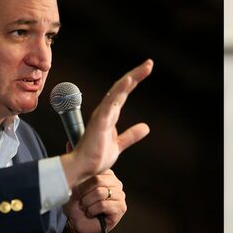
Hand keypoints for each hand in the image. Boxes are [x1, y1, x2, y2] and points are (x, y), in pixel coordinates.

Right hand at [61, 59, 152, 185]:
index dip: (134, 80)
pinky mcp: (100, 121)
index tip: (147, 68)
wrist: (83, 169)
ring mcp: (102, 115)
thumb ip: (131, 135)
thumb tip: (146, 127)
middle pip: (122, 88)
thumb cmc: (96, 157)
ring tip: (145, 68)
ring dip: (131, 78)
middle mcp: (105, 111)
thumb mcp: (119, 144)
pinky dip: (119, 91)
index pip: (123, 93)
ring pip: (117, 91)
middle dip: (136, 74)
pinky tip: (129, 81)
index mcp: (110, 115)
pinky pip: (111, 103)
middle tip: (149, 63)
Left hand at [64, 169, 126, 232]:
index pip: (95, 171)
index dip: (83, 183)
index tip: (79, 192)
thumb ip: (78, 172)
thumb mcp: (75, 186)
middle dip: (85, 194)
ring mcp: (120, 195)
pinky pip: (103, 204)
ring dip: (88, 203)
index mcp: (107, 175)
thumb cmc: (78, 205)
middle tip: (83, 202)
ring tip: (87, 208)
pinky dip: (92, 210)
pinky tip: (92, 214)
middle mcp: (116, 183)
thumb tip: (71, 151)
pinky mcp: (120, 208)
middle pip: (97, 180)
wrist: (79, 224)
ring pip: (100, 193)